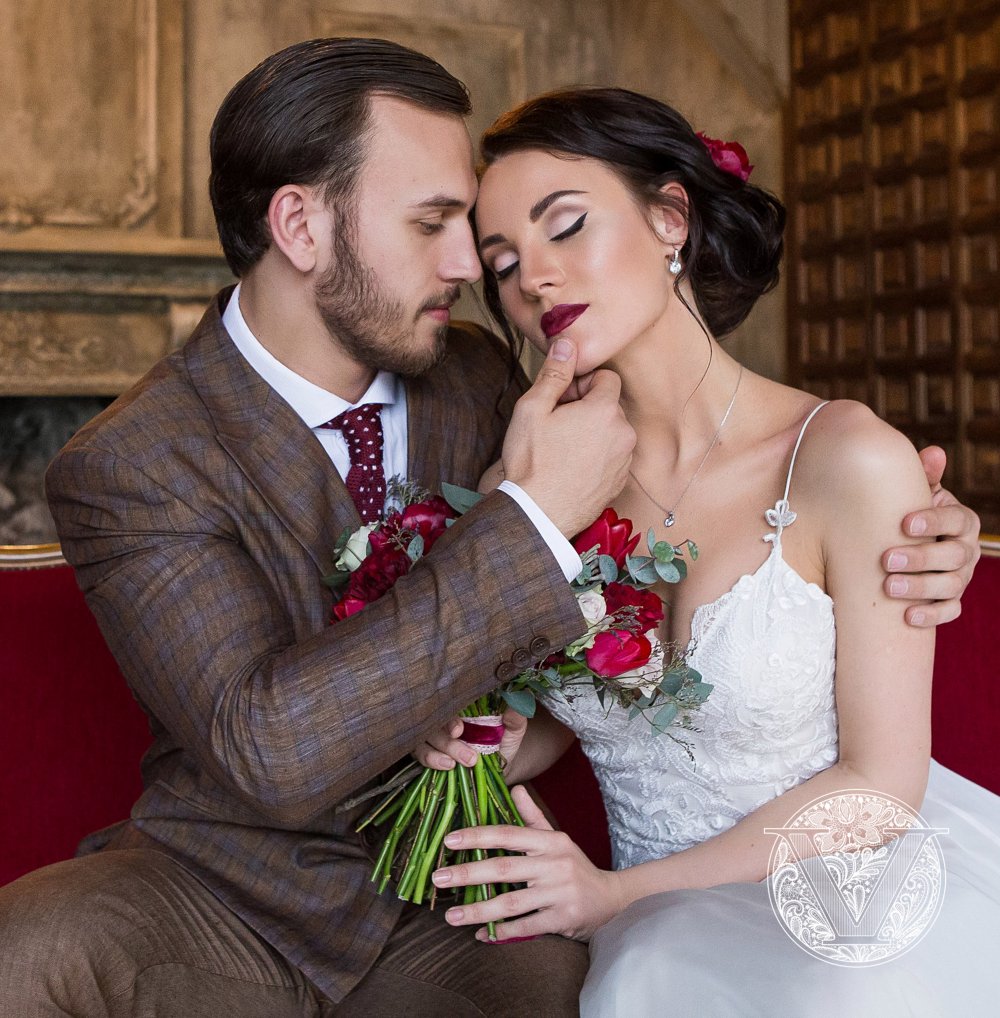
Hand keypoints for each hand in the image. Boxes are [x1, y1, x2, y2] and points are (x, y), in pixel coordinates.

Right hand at [413, 710, 528, 770]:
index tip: (459, 730)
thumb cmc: (502, 742)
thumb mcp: (513, 730)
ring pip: (423, 740)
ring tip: (453, 765)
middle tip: (468, 757)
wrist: (497, 767)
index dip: (450, 717)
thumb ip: (515, 717)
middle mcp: (445, 718)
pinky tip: (446, 767)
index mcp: (463, 707)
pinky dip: (431, 760)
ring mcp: (434, 735)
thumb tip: (520, 699)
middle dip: (447, 742)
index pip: (448, 704)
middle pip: (434, 725)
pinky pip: (420, 754)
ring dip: (436, 753)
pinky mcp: (428, 752)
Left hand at [431, 785, 622, 941]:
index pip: (508, 834)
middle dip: (468, 873)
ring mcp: (560, 892)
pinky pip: (526, 925)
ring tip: (451, 916)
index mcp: (550, 841)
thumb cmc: (574, 866)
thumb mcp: (557, 838)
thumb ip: (532, 816)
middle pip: (504, 868)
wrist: (610, 899)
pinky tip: (481, 934)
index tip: (449, 841)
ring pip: (511, 902)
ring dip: (478, 909)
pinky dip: (502, 932)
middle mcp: (555, 864)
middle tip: (439, 879)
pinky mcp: (563, 918)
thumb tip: (514, 787)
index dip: (478, 836)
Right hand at [501, 338, 635, 535]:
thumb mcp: (532, 409)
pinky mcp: (620, 483)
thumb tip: (567, 343)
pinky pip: (612, 458)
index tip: (561, 400)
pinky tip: (571, 469)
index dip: (582, 384)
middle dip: (587, 409)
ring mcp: (624, 461)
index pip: (607, 378)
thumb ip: (554, 374)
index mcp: (605, 411)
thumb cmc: (531, 462)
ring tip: (562, 450)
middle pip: (610, 406)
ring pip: (612, 433)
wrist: (537, 514)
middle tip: (557, 425)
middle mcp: (624, 434)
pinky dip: (596, 458)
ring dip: (593, 434)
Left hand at [882, 446, 980, 626]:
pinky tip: (907, 617)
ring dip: (920, 588)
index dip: (933, 521)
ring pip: (950, 586)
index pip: (956, 520)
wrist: (907, 542)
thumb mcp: (915, 493)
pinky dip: (931, 616)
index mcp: (961, 521)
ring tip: (888, 587)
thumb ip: (923, 476)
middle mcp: (965, 550)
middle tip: (887, 559)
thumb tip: (932, 452)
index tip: (904, 523)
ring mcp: (960, 577)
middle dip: (921, 558)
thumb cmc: (909, 514)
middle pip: (953, 557)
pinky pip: (949, 612)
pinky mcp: (950, 600)